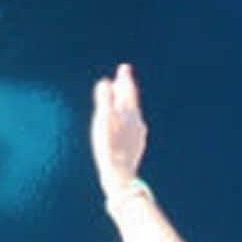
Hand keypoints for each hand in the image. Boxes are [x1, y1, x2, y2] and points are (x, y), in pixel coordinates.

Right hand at [90, 64, 147, 196]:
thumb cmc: (109, 145)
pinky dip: (126, 120)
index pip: (128, 90)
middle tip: (122, 80)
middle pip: (131, 101)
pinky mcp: (136, 146)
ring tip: (120, 102)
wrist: (120, 173)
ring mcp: (138, 134)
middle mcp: (137, 121)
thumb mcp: (104, 119)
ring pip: (133, 115)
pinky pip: (132, 127)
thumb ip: (105, 99)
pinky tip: (123, 127)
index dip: (125, 78)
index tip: (124, 68)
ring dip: (125, 106)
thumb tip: (105, 81)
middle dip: (125, 90)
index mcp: (130, 112)